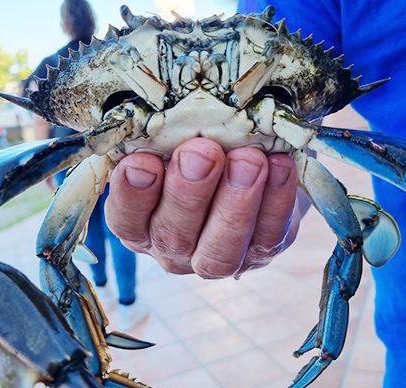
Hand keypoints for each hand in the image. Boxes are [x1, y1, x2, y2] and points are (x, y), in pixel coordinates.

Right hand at [105, 138, 299, 278]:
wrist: (245, 160)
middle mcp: (171, 247)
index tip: (143, 161)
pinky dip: (276, 201)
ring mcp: (215, 258)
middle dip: (189, 192)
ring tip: (249, 159)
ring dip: (235, 203)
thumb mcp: (170, 140)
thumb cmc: (195, 146)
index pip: (125, 218)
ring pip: (220, 252)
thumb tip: (168, 111)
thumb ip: (162, 135)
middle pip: (173, 236)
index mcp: (138, 221)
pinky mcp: (260, 252)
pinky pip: (269, 237)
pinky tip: (280, 165)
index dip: (133, 194)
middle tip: (203, 151)